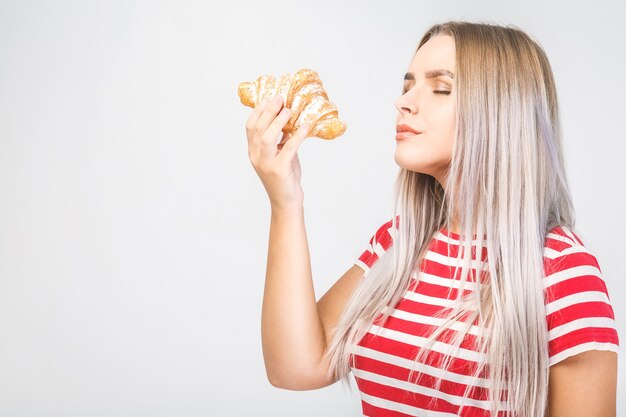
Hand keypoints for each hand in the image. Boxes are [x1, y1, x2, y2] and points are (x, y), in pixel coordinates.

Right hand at [246, 94, 310, 209]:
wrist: (286, 202)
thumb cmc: (284, 178)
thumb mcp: (279, 155)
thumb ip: (281, 140)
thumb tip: (289, 121)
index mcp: (253, 152)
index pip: (250, 127)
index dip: (258, 111)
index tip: (268, 98)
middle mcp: (256, 157)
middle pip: (258, 128)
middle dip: (269, 111)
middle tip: (280, 98)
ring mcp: (266, 164)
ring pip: (267, 137)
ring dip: (278, 121)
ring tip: (289, 110)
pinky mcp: (279, 170)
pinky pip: (288, 148)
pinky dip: (298, 136)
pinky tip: (306, 126)